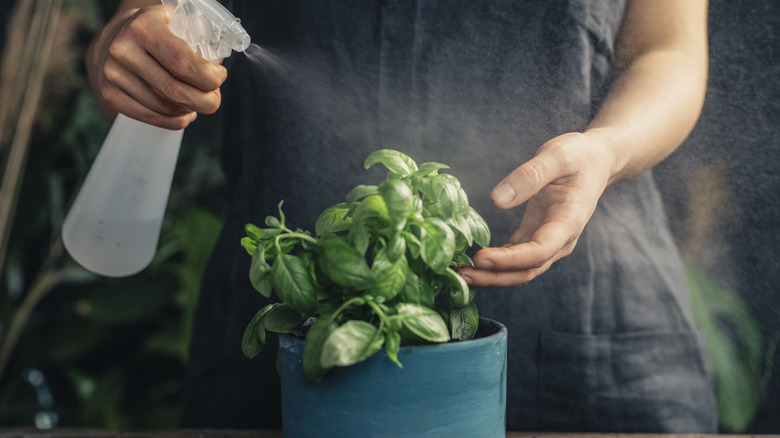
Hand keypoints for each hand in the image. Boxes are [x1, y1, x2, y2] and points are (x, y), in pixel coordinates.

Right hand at [86, 4, 227, 128]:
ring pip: (166, 107)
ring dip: (190, 110)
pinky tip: (184, 114)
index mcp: (144, 27)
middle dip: (205, 101)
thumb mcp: (173, 21)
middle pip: (176, 90)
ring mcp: (113, 74)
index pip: (183, 63)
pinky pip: (151, 117)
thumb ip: (196, 36)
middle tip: (214, 100)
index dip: (209, 78)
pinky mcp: (109, 94)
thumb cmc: (155, 31)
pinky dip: (175, 120)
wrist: (113, 38)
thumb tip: (218, 65)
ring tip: (197, 102)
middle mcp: (123, 49)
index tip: (219, 77)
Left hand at [458, 132, 613, 286]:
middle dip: (494, 276)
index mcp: (568, 222)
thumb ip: (529, 176)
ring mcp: (549, 242)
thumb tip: (498, 200)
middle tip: (461, 275)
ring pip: (521, 270)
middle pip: (527, 270)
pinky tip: (473, 262)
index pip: (538, 251)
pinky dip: (495, 264)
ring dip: (492, 275)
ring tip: (461, 273)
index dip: (509, 259)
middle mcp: (560, 240)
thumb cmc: (579, 156)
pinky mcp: (536, 236)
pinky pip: (516, 258)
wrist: (596, 161)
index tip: (480, 257)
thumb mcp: (557, 156)